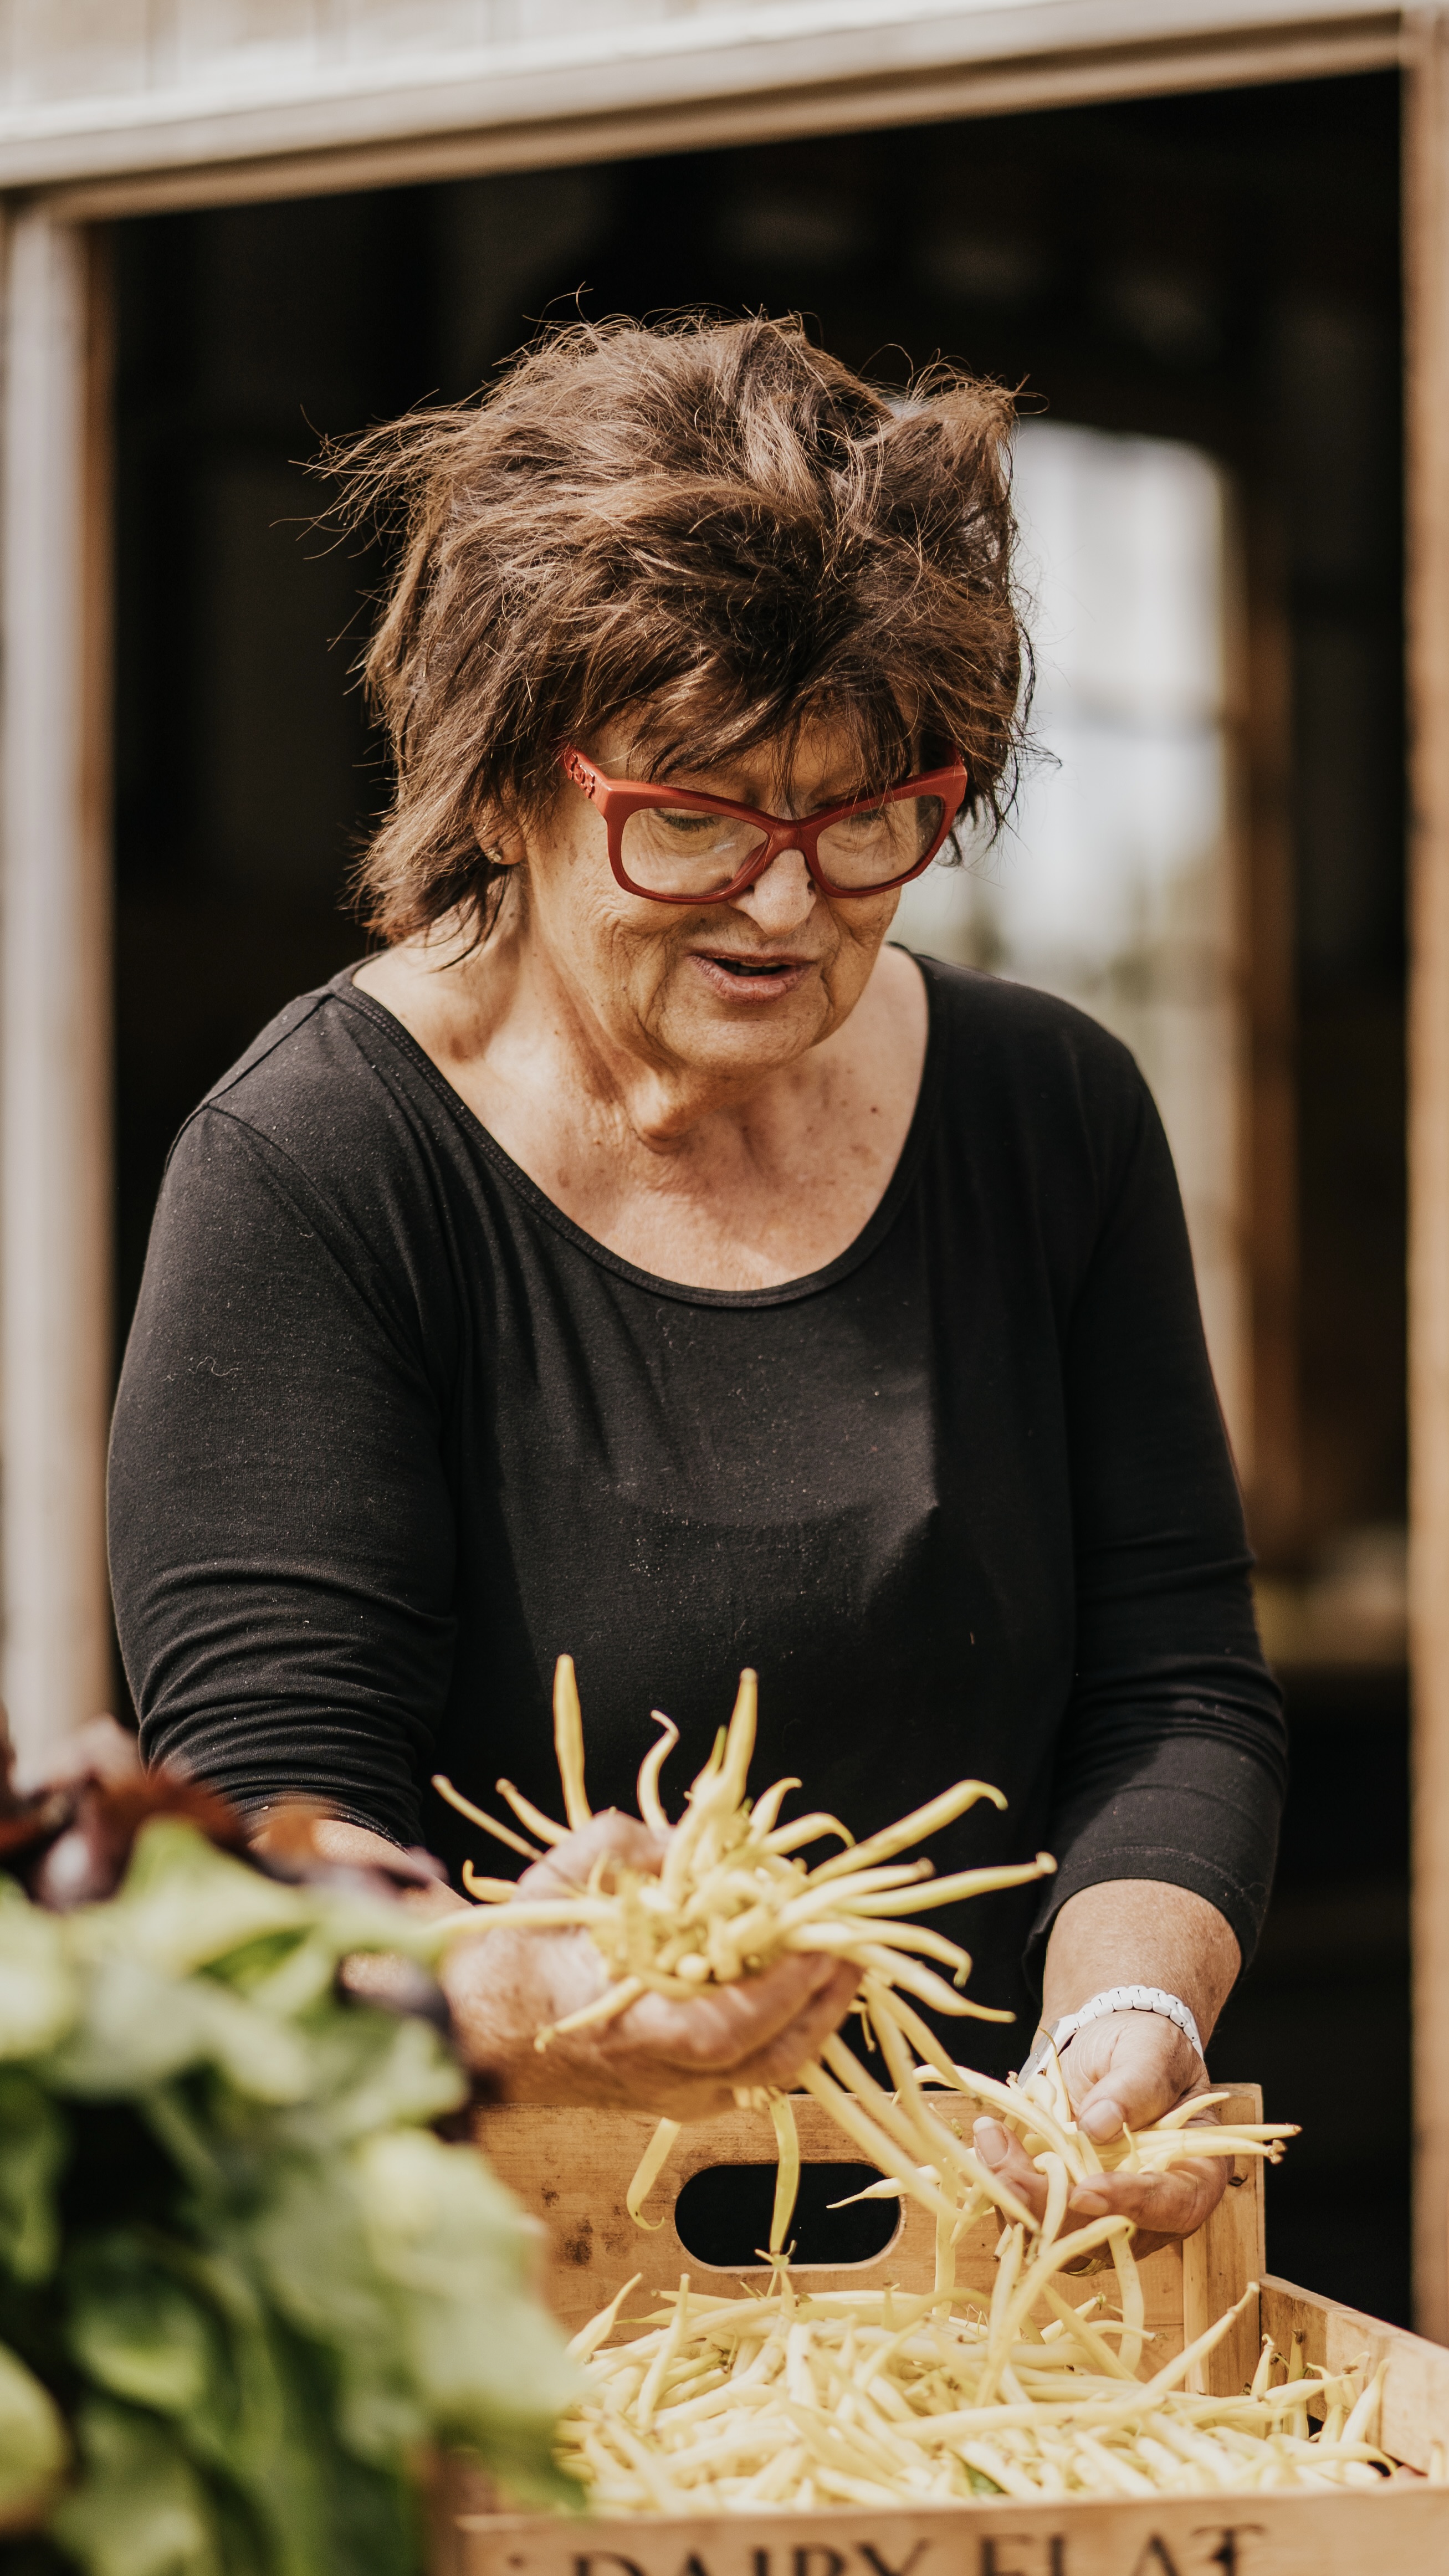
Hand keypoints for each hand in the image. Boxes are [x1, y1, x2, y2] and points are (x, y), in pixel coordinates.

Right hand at [441, 1810, 859, 2117]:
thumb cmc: (515, 1955)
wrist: (475, 2030)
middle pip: (767, 2063)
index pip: (726, 2031)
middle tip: (856, 1948)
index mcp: (626, 2033)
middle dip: (823, 2006)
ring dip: (816, 2021)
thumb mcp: (558, 1881)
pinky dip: (787, 2035)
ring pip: (768, 2077)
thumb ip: (623, 1849)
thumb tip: (690, 1842)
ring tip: (844, 1967)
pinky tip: (805, 1993)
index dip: (782, 1992)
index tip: (818, 1943)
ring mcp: (671, 2098)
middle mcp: (658, 2080)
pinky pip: (751, 2075)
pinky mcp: (677, 2097)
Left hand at [973, 2009, 1227, 2257]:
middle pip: (1107, 2233)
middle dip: (1053, 2210)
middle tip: (1009, 2173)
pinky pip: (1033, 2215)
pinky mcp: (1064, 2206)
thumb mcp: (1149, 2052)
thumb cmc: (1145, 2048)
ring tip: (989, 2144)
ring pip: (1060, 2234)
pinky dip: (1004, 2187)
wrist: (1112, 2049)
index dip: (1131, 2205)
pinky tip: (988, 2146)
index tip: (1085, 2191)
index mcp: (1194, 2176)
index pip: (1174, 2207)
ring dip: (1018, 2200)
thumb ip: (1134, 2086)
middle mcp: (1151, 2211)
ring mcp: (1105, 2214)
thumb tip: (1098, 2126)